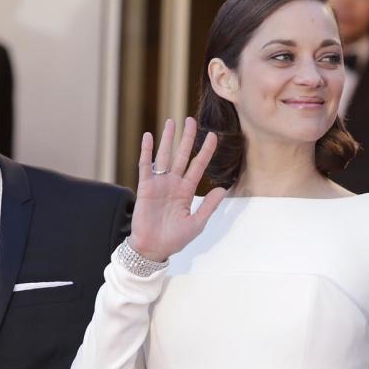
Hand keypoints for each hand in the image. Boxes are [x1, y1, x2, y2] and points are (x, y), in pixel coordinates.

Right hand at [129, 117, 226, 260]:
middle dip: (187, 138)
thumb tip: (223, 189)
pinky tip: (149, 137)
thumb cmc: (175, 239)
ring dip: (167, 139)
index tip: (213, 135)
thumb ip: (209, 206)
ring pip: (164, 156)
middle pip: (182, 155)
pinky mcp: (145, 187)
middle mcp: (174, 183)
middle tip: (191, 119)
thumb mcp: (197, 223)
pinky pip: (145, 166)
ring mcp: (159, 184)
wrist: (153, 249)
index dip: (205, 150)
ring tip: (171, 122)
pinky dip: (147, 151)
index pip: (198, 165)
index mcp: (187, 191)